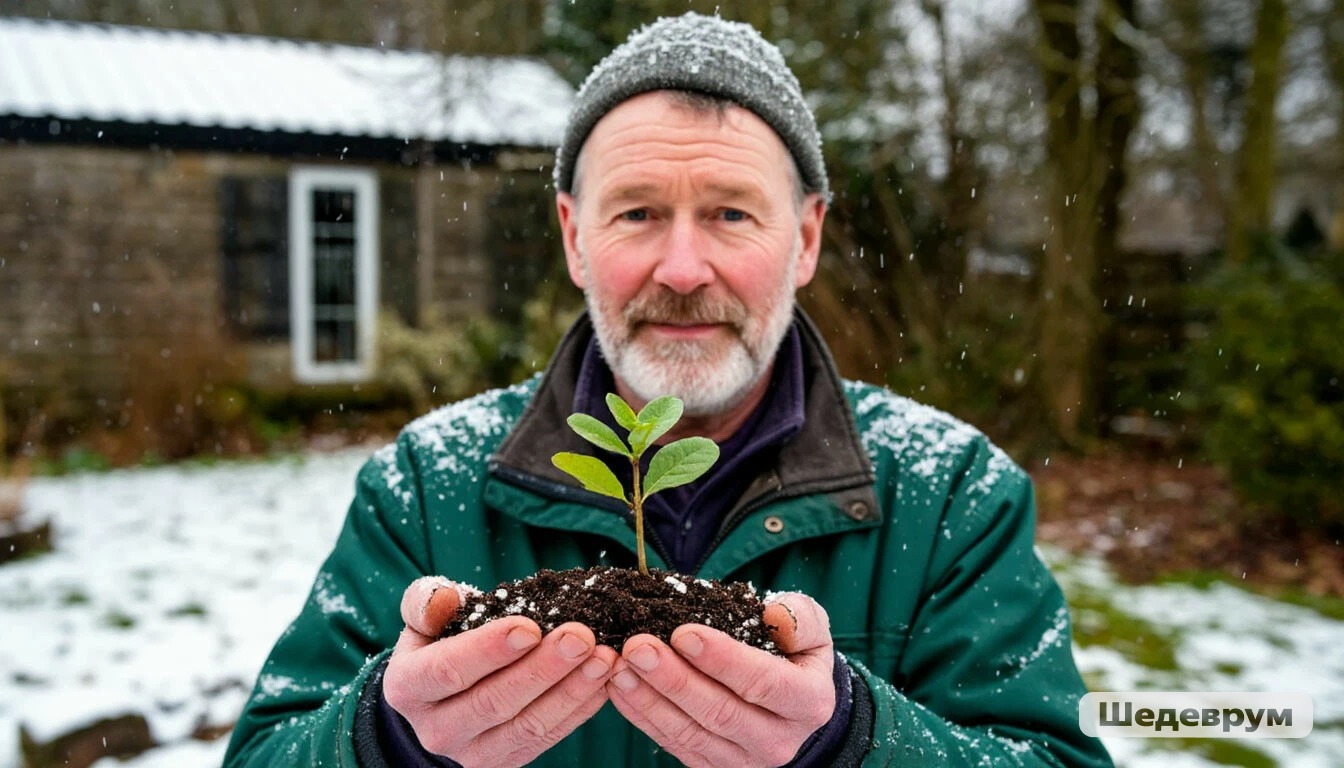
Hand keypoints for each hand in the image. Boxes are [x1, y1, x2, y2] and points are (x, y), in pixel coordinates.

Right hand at [383, 576, 617, 767]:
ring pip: (528, 724)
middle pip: (495, 700)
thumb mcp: (422, 622)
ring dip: (571, 690)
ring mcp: (472, 753)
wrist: (438, 703)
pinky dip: (579, 709)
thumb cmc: (437, 646)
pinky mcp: (505, 763)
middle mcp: (436, 729)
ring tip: (603, 657)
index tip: (531, 627)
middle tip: (581, 636)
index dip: (490, 650)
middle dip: (544, 667)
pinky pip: (547, 738)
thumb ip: (426, 603)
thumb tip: (446, 598)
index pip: (449, 670)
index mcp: (409, 688)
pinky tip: (603, 681)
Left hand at [605, 593, 835, 767]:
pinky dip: (642, 716)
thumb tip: (773, 613)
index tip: (683, 633)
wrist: (793, 704)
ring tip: (622, 665)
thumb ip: (800, 618)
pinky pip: (674, 743)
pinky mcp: (712, 765)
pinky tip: (620, 687)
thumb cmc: (796, 655)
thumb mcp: (812, 630)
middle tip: (639, 647)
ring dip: (650, 698)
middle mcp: (778, 739)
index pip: (764, 683)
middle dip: (674, 678)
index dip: (722, 659)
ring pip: (691, 732)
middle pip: (720, 712)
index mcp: (809, 702)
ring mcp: (744, 759)